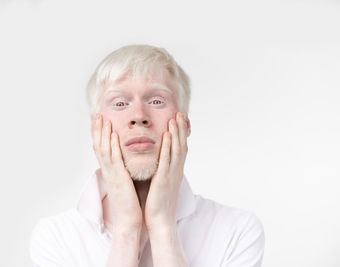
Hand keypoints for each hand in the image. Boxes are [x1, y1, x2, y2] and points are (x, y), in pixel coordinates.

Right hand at [92, 114, 142, 232]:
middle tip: (98, 115)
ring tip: (104, 119)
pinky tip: (113, 135)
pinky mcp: (118, 178)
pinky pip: (114, 159)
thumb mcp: (123, 181)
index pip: (101, 149)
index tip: (100, 121)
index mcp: (109, 171)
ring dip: (103, 134)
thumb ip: (122, 169)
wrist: (128, 218)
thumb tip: (125, 159)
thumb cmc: (129, 201)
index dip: (99, 135)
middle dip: (98, 130)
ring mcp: (111, 174)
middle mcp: (107, 171)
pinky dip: (112, 146)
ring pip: (104, 150)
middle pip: (99, 146)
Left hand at [144, 112, 188, 230]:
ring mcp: (171, 175)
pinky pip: (166, 161)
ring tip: (174, 118)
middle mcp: (176, 171)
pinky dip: (167, 147)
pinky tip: (166, 136)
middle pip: (181, 146)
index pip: (180, 149)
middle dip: (180, 129)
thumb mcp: (162, 183)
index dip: (181, 134)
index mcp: (175, 172)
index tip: (179, 120)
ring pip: (176, 150)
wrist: (160, 220)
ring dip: (176, 133)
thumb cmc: (159, 203)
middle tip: (180, 113)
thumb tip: (159, 162)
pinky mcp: (164, 180)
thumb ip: (162, 171)